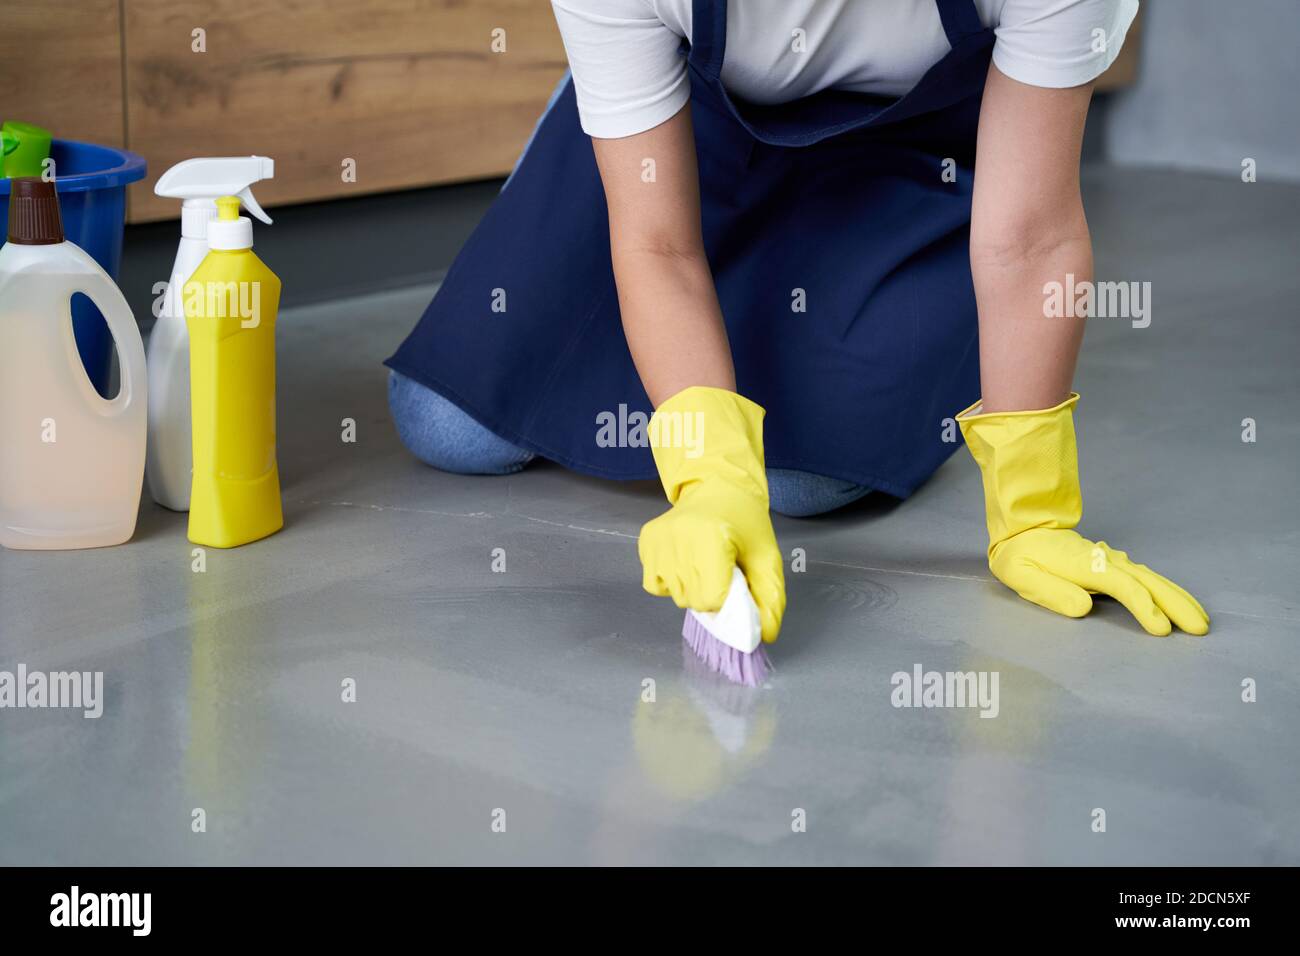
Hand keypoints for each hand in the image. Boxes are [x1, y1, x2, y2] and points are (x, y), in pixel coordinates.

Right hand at [638, 386, 785, 642]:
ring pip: (674, 595)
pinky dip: (671, 582)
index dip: (726, 598)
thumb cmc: (744, 521)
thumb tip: (766, 634)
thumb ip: (769, 596)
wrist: (716, 486)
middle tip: (721, 569)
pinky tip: (685, 562)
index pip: (710, 600)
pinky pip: (655, 584)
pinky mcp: (645, 542)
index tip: (734, 579)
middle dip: (709, 594)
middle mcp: (677, 540)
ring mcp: (657, 542)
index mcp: (709, 539)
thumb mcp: (766, 556)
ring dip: (691, 588)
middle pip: (692, 600)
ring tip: (703, 563)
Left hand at [991, 529, 1208, 635]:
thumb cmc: (1020, 555)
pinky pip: (1146, 576)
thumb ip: (1051, 591)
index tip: (1162, 629)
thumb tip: (1084, 607)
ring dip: (1178, 598)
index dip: (1143, 607)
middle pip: (1148, 581)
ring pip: (1152, 578)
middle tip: (1200, 629)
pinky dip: (1167, 589)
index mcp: (1084, 564)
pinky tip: (1181, 602)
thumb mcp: (1021, 574)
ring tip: (1201, 619)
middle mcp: (1104, 560)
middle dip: (1176, 604)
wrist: (1023, 527)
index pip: (1122, 586)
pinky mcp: (1113, 563)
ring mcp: (1112, 559)